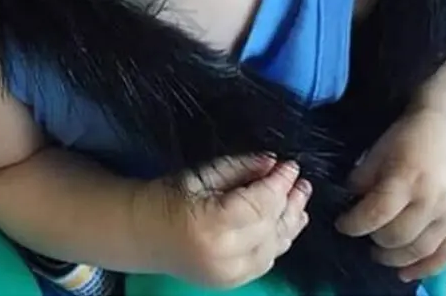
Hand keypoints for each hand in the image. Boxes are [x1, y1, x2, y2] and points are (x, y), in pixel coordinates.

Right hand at [143, 154, 311, 288]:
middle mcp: (226, 255)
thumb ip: (239, 169)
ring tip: (301, 200)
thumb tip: (273, 163)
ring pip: (274, 248)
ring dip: (290, 223)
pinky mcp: (233, 283)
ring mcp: (231, 275)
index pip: (260, 205)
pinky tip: (286, 224)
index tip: (292, 165)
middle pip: (271, 227)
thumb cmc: (167, 195)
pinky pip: (266, 261)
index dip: (279, 184)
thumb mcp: (201, 174)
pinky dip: (279, 240)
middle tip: (302, 181)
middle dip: (289, 202)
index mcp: (212, 224)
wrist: (142, 233)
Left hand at [335, 108, 445, 281]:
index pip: (376, 213)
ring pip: (419, 251)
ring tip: (378, 253)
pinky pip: (445, 256)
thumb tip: (349, 202)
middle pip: (396, 236)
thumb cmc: (409, 137)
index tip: (341, 224)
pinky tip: (405, 272)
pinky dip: (424, 268)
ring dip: (395, 258)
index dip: (354, 224)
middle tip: (362, 236)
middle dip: (373, 240)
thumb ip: (362, 177)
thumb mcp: (378, 150)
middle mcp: (431, 201)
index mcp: (405, 178)